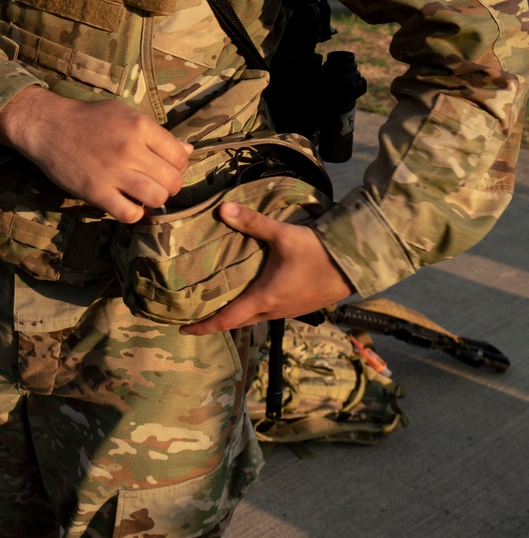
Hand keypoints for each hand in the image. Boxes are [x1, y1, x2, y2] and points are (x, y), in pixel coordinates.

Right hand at [0, 89, 190, 222]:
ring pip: (157, 198)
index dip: (178, 166)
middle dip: (170, 186)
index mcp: (141, 127)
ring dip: (155, 201)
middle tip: (157, 184)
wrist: (49, 126)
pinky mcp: (96, 192)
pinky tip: (127, 204)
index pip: (179, 156)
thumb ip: (157, 133)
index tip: (166, 168)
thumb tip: (187, 150)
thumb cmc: (89, 119)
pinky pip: (130, 214)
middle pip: (172, 180)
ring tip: (144, 195)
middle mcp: (130, 149)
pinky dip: (134, 214)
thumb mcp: (126, 114)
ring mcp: (113, 172)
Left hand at [181, 201, 352, 334]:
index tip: (183, 329)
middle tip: (198, 317)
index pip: (226, 320)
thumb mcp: (282, 234)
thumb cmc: (317, 251)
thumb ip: (251, 222)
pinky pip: (272, 313)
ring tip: (222, 305)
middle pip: (239, 322)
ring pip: (256, 318)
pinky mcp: (301, 307)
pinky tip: (256, 295)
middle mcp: (274, 310)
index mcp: (264, 298)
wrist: (354, 263)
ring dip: (238, 315)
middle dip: (217, 322)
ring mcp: (289, 311)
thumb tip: (222, 209)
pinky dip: (257, 309)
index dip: (203, 326)